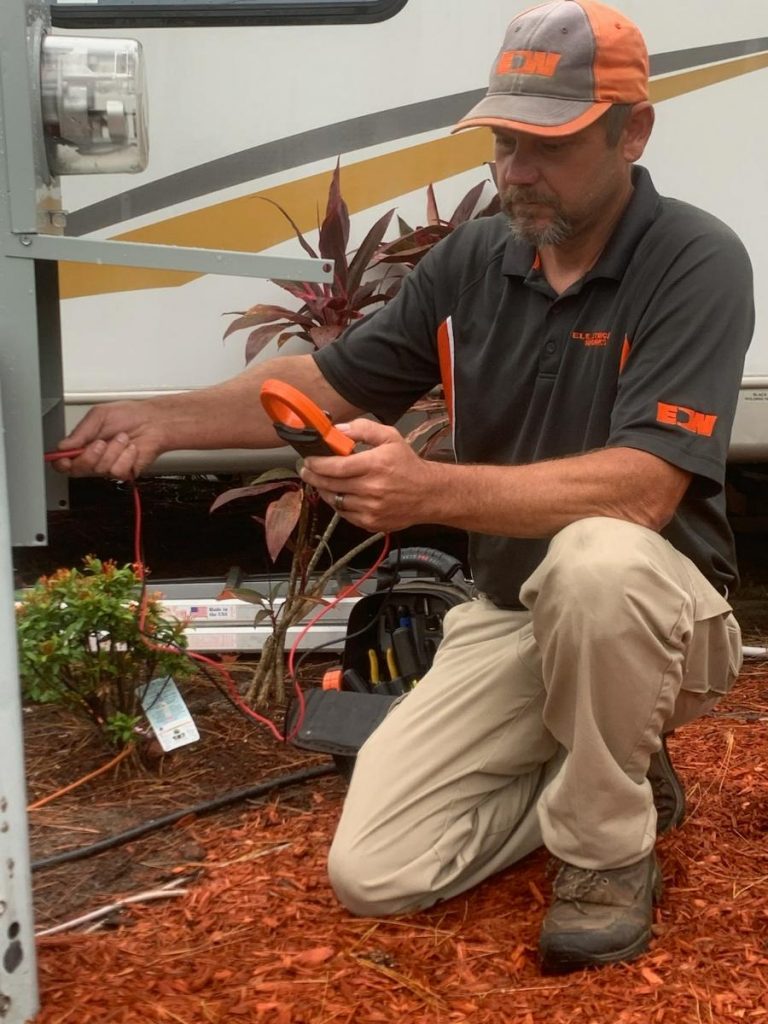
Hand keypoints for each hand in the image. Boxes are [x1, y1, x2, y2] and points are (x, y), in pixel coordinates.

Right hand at [52, 400, 166, 479]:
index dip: (60, 462)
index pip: (63, 460)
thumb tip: (63, 446)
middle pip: (78, 470)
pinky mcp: (124, 472)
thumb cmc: (129, 415)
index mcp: (83, 443)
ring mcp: (108, 466)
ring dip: (114, 450)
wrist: (153, 421)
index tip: (64, 458)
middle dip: (89, 455)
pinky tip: (131, 448)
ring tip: (122, 438)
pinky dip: (126, 457)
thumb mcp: (99, 416)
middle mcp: (94, 457)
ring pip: (100, 470)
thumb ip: (80, 432)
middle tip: (101, 442)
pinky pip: (118, 471)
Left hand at [300, 419, 436, 531]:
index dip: (316, 464)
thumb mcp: (390, 437)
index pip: (335, 467)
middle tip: (306, 469)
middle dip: (313, 476)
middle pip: (330, 484)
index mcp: (375, 465)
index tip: (308, 459)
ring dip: (324, 490)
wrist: (428, 494)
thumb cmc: (408, 465)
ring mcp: (371, 508)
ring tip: (321, 480)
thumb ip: (363, 429)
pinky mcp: (371, 522)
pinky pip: (344, 514)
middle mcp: (372, 489)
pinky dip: (337, 503)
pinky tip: (338, 493)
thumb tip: (338, 430)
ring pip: (334, 500)